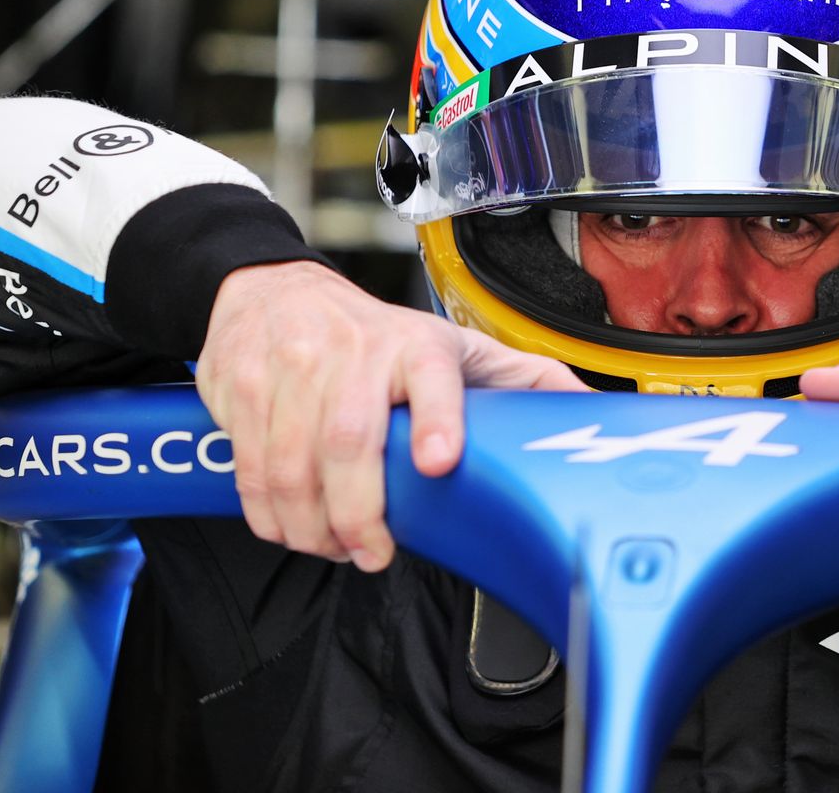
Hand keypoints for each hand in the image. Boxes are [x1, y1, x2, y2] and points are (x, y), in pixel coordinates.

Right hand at [197, 260, 585, 571]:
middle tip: (374, 551)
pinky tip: (294, 528)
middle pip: (349, 440)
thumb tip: (597, 413)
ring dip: (313, 526)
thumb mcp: (457, 345)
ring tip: (338, 547)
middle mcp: (352, 352)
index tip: (438, 461)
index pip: (433, 376)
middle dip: (360, 513)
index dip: (436, 419)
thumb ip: (525, 380)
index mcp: (416, 344)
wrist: (272, 288)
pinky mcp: (241, 390)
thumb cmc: (375, 332)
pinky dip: (269, 514)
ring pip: (292, 464)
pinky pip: (250, 469)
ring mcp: (291, 370)